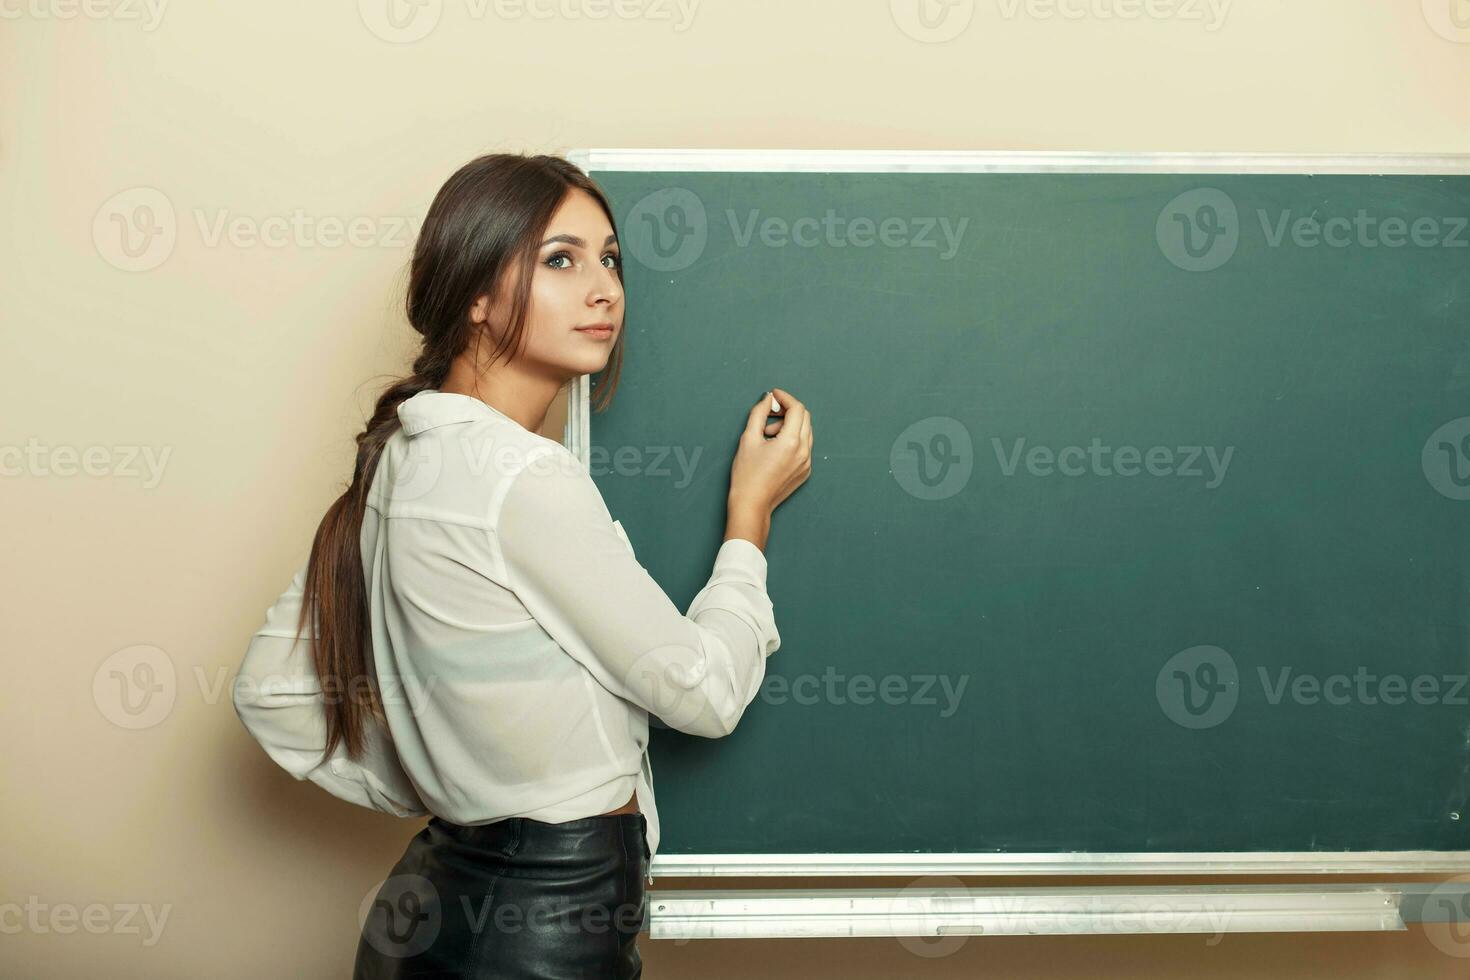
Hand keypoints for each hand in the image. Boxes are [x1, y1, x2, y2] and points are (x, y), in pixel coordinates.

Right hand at [728, 387, 811, 515]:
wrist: (752, 504)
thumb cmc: (747, 475)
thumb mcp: (748, 438)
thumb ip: (759, 413)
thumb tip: (767, 399)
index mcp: (791, 442)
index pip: (797, 409)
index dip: (785, 397)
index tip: (774, 395)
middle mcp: (804, 452)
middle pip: (804, 418)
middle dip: (787, 410)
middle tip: (769, 413)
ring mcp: (807, 463)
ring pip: (805, 432)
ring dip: (789, 425)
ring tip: (768, 434)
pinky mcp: (805, 471)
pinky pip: (804, 447)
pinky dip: (792, 439)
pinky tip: (774, 448)